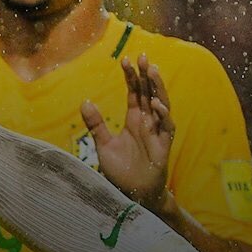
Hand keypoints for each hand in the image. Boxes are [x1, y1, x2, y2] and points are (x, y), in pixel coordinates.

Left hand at [82, 54, 174, 210]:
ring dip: (158, 88)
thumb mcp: (103, 145)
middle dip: (147, 75)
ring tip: (152, 70)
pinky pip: (167, 127)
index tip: (125, 60)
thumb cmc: (121, 171)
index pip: (135, 93)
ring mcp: (157, 133)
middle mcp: (148, 123)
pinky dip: (164, 115)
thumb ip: (96, 125)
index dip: (132, 77)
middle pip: (150, 94)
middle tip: (143, 56)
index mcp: (134, 120)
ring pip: (162, 105)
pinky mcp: (163, 146)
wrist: (133, 195)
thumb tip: (85, 101)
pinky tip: (157, 104)